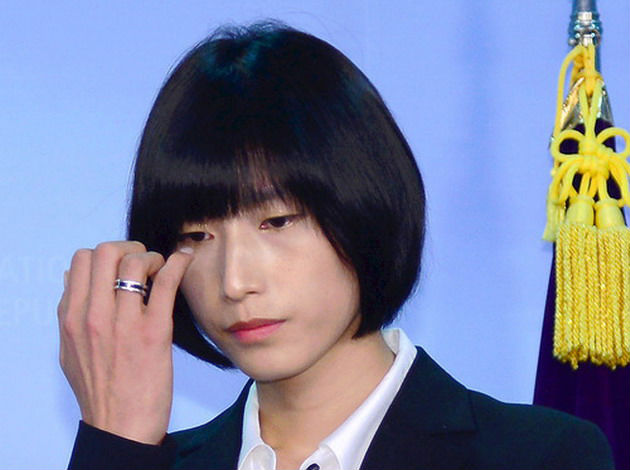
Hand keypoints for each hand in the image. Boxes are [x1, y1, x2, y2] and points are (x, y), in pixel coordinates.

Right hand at [58, 241, 192, 443]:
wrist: (120, 427)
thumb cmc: (99, 390)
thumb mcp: (70, 350)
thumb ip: (70, 313)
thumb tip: (73, 277)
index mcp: (72, 318)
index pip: (82, 260)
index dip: (106, 255)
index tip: (122, 266)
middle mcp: (93, 315)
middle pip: (105, 251)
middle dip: (128, 248)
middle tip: (143, 262)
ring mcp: (124, 322)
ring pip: (134, 261)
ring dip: (152, 257)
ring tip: (161, 271)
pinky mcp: (154, 332)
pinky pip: (166, 282)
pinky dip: (177, 263)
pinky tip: (184, 260)